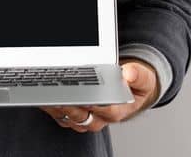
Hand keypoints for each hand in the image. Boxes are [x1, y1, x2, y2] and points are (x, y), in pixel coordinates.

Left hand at [40, 59, 160, 132]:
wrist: (128, 91)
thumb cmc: (134, 86)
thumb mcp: (144, 79)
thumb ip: (138, 75)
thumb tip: (129, 72)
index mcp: (118, 111)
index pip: (105, 110)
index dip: (93, 103)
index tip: (85, 95)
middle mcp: (100, 118)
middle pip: (82, 115)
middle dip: (70, 104)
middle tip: (60, 92)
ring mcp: (85, 118)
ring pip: (68, 116)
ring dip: (57, 105)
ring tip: (49, 91)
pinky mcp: (73, 115)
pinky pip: (59, 114)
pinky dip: (51, 104)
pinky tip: (45, 93)